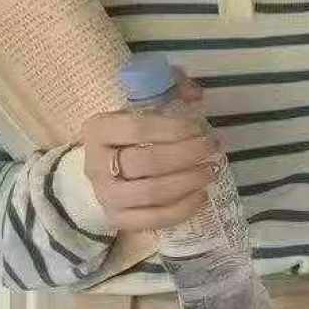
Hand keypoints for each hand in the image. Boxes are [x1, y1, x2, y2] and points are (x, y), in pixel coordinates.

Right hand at [81, 66, 221, 231]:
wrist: (102, 171)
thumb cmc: (127, 136)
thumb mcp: (140, 105)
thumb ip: (169, 90)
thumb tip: (196, 93)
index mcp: (99, 130)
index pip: (138, 129)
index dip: (174, 129)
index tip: (200, 128)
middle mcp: (97, 164)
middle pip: (148, 162)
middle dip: (187, 155)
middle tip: (212, 148)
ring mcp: (106, 195)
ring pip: (152, 193)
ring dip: (188, 182)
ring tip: (212, 171)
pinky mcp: (118, 219)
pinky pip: (153, 219)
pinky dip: (182, 209)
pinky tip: (201, 196)